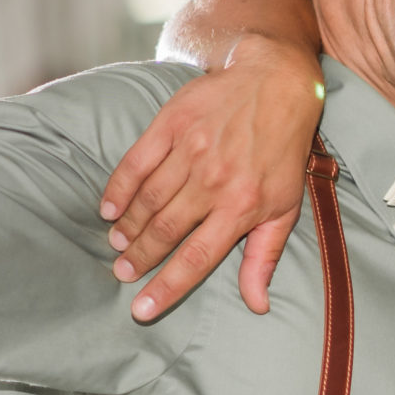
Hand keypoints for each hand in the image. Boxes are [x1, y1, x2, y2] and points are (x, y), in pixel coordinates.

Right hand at [97, 40, 322, 319]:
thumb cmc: (283, 152)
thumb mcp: (285, 207)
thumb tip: (257, 306)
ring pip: (149, 199)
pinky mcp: (171, 124)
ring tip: (118, 245)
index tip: (141, 311)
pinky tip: (108, 208)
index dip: (166, 288)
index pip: (197, 258)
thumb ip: (264, 257)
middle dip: (140, 258)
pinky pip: (137, 161)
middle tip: (122, 273)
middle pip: (165, 230)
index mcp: (242, 206)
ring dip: (129, 227)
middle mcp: (214, 181)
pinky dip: (119, 187)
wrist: (275, 83)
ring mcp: (190, 150)